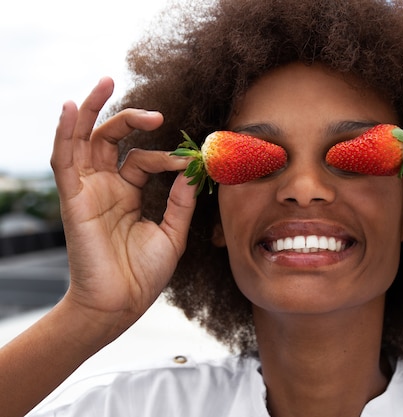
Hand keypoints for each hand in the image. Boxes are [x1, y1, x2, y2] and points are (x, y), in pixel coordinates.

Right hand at [51, 77, 196, 333]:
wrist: (121, 305)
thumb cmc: (143, 275)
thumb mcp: (172, 233)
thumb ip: (181, 201)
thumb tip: (193, 169)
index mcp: (129, 194)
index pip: (144, 159)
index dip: (168, 156)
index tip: (192, 161)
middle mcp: (106, 188)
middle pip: (110, 140)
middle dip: (129, 119)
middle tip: (157, 113)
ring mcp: (88, 192)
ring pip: (84, 141)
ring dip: (94, 111)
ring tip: (106, 82)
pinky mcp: (73, 200)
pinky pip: (64, 160)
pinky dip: (66, 133)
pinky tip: (72, 107)